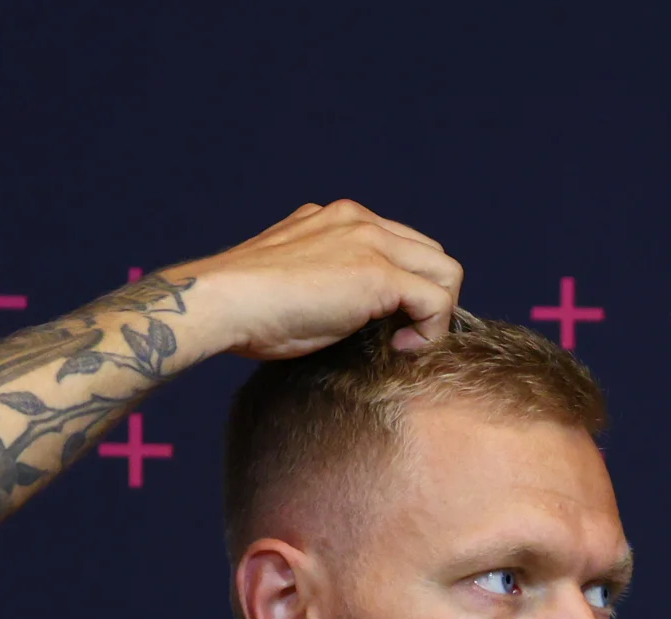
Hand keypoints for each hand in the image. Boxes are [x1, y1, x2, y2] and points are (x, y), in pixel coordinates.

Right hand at [169, 200, 464, 361]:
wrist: (223, 302)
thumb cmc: (250, 308)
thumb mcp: (300, 283)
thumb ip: (332, 281)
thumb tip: (360, 315)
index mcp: (338, 219)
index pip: (404, 246)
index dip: (409, 288)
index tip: (389, 325)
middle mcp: (358, 220)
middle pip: (433, 255)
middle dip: (432, 298)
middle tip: (404, 335)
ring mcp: (370, 242)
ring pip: (446, 273)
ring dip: (437, 315)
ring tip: (403, 343)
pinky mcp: (378, 273)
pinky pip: (438, 301)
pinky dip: (431, 331)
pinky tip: (399, 348)